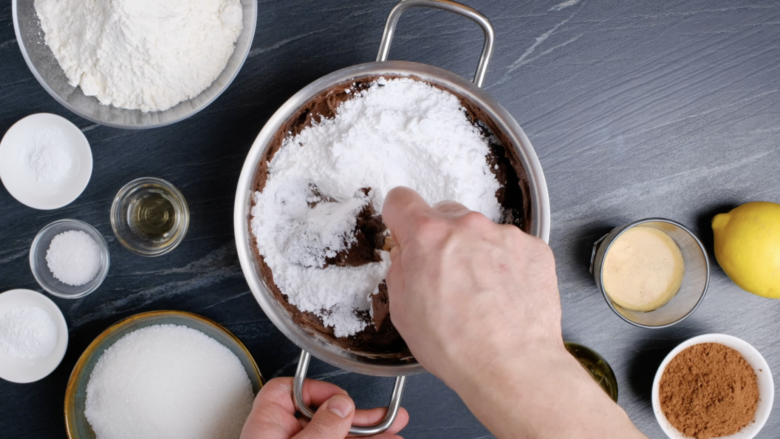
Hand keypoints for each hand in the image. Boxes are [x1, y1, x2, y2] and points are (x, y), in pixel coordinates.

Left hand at [240, 377, 408, 438]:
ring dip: (369, 434)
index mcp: (266, 427)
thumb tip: (341, 406)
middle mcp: (281, 438)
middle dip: (359, 416)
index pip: (288, 391)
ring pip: (338, 437)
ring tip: (395, 433)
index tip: (342, 400)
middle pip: (323, 416)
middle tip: (385, 417)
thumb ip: (322, 428)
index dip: (319, 390)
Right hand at [382, 187, 646, 438]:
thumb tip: (406, 252)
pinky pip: (511, 247)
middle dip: (440, 240)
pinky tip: (503, 297)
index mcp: (427, 236)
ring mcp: (504, 235)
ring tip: (480, 296)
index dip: (399, 216)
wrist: (512, 366)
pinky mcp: (533, 248)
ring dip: (475, 253)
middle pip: (444, 216)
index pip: (401, 200)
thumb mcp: (402, 309)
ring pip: (480, 233)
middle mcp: (467, 226)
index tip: (403, 227)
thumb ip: (401, 267)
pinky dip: (505, 265)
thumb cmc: (457, 346)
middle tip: (445, 277)